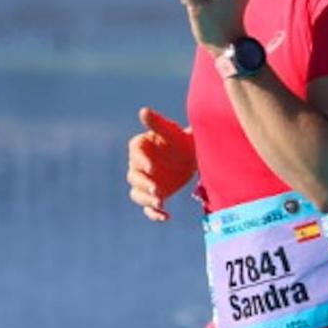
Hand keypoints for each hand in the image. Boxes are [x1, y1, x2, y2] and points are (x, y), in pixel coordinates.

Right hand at [126, 107, 195, 222]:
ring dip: (146, 200)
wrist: (193, 156)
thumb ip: (158, 124)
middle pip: (134, 177)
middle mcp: (138, 165)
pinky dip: (154, 214)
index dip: (141, 161)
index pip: (135, 154)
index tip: (151, 167)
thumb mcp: (172, 131)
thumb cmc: (181, 139)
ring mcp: (144, 181)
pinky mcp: (153, 194)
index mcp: (139, 147)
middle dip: (144, 184)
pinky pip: (149, 207)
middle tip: (157, 189)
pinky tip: (167, 216)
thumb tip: (143, 111)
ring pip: (137, 194)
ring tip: (161, 202)